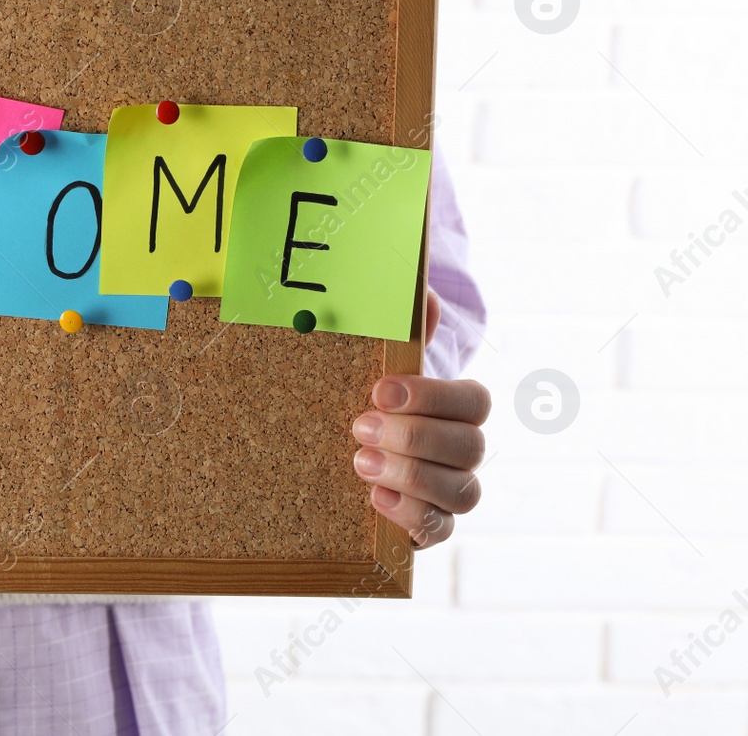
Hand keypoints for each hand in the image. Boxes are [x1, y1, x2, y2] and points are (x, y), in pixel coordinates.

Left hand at [351, 291, 488, 548]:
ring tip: (361, 462)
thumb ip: (402, 335)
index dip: (433, 396)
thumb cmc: (371, 402)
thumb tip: (423, 297)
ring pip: (462, 491)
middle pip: (470, 446)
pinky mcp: (432, 526)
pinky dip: (412, 516)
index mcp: (458, 408)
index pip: (474, 401)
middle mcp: (464, 451)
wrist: (352, 450)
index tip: (381, 390)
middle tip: (360, 427)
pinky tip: (376, 499)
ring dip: (411, 475)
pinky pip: (441, 530)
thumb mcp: (378, 366)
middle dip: (414, 436)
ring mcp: (452, 491)